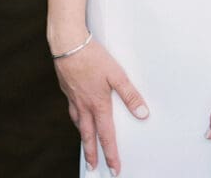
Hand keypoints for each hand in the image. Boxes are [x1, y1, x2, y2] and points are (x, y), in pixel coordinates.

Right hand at [53, 38, 148, 173]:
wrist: (69, 45)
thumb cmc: (93, 57)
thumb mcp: (117, 74)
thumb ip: (130, 94)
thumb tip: (142, 113)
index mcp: (98, 105)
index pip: (106, 136)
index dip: (111, 154)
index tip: (114, 169)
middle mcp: (84, 106)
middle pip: (89, 136)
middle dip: (92, 154)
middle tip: (93, 168)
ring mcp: (74, 99)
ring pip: (79, 125)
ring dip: (84, 138)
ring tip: (87, 146)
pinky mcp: (68, 90)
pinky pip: (72, 111)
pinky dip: (76, 120)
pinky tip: (78, 116)